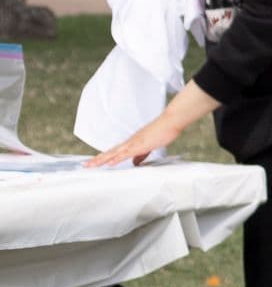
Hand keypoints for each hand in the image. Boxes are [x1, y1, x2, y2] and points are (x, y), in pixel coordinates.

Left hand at [86, 83, 212, 166]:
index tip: (94, 162)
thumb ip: (142, 154)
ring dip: (102, 159)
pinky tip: (110, 163)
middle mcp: (129, 142)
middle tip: (85, 165)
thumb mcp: (151, 145)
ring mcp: (133, 143)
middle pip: (109, 152)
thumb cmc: (163, 131)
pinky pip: (126, 153)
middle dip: (97, 159)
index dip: (103, 157)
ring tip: (91, 165)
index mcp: (132, 142)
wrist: (170, 121)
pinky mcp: (140, 145)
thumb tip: (135, 162)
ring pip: (114, 153)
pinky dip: (117, 158)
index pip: (114, 151)